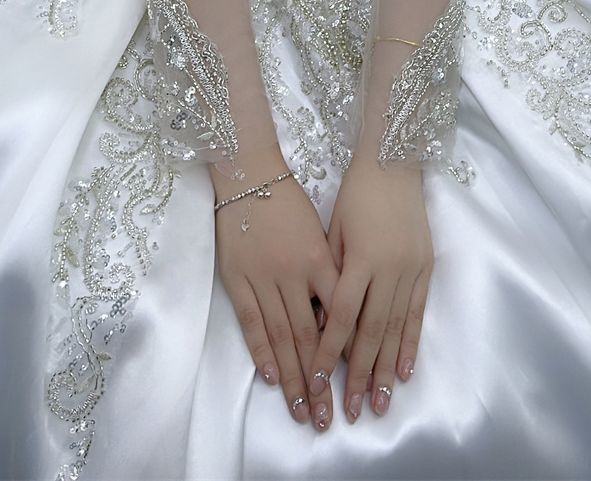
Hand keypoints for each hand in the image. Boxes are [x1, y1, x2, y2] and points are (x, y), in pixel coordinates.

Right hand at [213, 148, 340, 430]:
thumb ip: (331, 270)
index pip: (337, 315)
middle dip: (319, 380)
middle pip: (310, 336)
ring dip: (292, 376)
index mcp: (319, 258)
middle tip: (327, 416)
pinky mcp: (237, 277)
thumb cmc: (290, 201)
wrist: (250, 173)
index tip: (353, 383)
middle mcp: (294, 272)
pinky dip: (261, 350)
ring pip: (282, 336)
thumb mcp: (320, 231)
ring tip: (302, 409)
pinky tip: (271, 376)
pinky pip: (251, 320)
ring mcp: (263, 276)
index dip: (344, 351)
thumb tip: (339, 316)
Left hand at [307, 156, 432, 423]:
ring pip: (396, 329)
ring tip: (379, 403)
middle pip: (371, 332)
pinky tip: (404, 371)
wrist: (393, 162)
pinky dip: (410, 344)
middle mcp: (389, 269)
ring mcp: (411, 270)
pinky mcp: (426, 268)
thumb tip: (318, 323)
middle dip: (360, 374)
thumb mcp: (332, 230)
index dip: (328, 354)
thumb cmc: (355, 194)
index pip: (340, 317)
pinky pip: (417, 313)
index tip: (317, 384)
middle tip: (352, 411)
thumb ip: (329, 276)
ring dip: (387, 369)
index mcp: (360, 258)